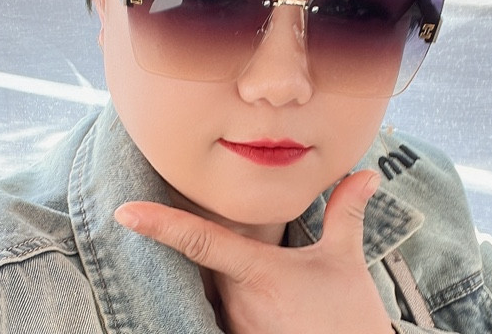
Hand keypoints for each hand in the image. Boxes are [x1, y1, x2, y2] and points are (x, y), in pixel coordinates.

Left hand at [114, 170, 392, 333]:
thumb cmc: (349, 319)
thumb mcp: (346, 261)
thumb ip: (346, 211)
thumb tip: (366, 173)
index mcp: (258, 272)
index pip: (200, 241)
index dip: (160, 225)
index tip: (124, 213)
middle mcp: (237, 302)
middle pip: (201, 262)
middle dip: (201, 240)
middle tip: (213, 231)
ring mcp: (235, 327)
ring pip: (210, 288)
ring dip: (220, 274)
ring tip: (251, 271)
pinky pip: (218, 312)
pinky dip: (224, 296)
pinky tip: (258, 297)